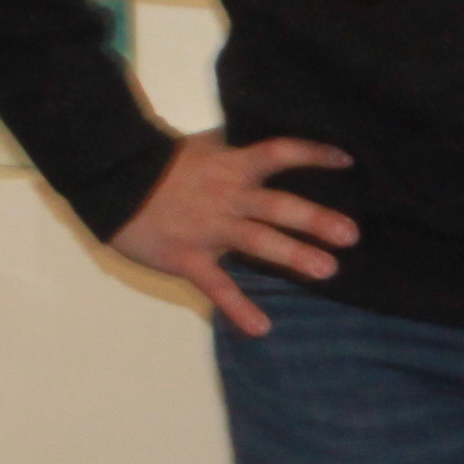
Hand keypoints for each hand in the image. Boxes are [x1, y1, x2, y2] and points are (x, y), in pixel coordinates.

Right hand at [109, 132, 355, 339]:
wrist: (112, 182)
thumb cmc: (159, 164)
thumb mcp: (201, 146)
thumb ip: (233, 146)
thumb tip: (261, 136)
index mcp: (232, 165)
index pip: (280, 153)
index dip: (314, 154)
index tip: (346, 160)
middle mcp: (228, 197)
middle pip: (279, 205)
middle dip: (316, 220)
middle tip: (351, 234)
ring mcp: (210, 229)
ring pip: (258, 242)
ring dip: (294, 255)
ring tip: (327, 270)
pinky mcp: (189, 258)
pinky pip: (217, 286)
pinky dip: (239, 309)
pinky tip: (261, 328)